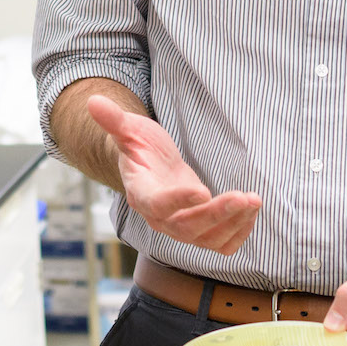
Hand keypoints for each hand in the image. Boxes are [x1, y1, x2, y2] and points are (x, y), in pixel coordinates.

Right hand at [85, 95, 259, 253]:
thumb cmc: (140, 148)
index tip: (202, 190)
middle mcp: (161, 218)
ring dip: (234, 223)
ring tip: (253, 200)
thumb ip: (114, 121)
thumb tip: (93, 101)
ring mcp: (182, 226)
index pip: (158, 205)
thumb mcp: (128, 131)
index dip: (178, 201)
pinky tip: (250, 210)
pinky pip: (221, 243)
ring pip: (208, 239)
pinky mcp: (201, 229)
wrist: (151, 167)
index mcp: (142, 194)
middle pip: (187, 228)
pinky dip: (239, 231)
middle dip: (217, 215)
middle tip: (243, 197)